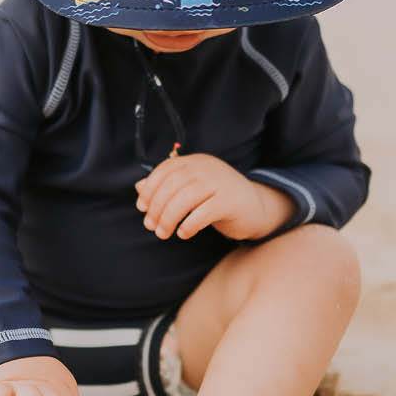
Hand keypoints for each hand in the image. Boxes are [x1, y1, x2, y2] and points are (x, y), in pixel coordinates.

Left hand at [135, 153, 294, 241]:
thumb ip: (167, 187)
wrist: (257, 208)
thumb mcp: (191, 190)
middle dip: (157, 207)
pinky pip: (203, 213)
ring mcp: (220, 183)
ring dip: (169, 218)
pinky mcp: (230, 201)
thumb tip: (139, 188)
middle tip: (150, 226)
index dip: (150, 188)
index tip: (142, 207)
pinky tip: (183, 233)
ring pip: (185, 199)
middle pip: (172, 185)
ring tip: (163, 233)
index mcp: (196, 162)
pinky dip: (189, 225)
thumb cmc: (218, 200)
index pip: (166, 170)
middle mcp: (207, 168)